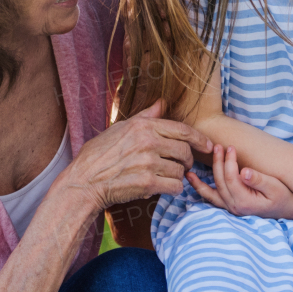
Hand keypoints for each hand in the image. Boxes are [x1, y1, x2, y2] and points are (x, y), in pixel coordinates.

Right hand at [63, 99, 212, 211]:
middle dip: (188, 160)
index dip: (199, 139)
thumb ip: (145, 116)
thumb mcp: (120, 128)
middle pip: (185, 151)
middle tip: (183, 165)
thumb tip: (162, 102)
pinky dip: (173, 189)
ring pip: (180, 170)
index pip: (182, 130)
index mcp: (144, 126)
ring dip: (178, 176)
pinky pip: (175, 186)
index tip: (208, 145)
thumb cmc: (99, 154)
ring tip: (167, 176)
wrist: (84, 182)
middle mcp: (148, 142)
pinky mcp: (148, 183)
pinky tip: (164, 187)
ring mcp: (149, 162)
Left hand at [188, 145, 292, 220]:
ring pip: (212, 192)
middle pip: (220, 182)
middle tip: (217, 146)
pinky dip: (202, 190)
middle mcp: (235, 207)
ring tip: (190, 169)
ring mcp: (231, 208)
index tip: (231, 147)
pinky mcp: (231, 206)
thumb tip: (244, 172)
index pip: (231, 178)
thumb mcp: (275, 187)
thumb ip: (259, 180)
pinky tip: (193, 181)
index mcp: (245, 202)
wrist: (289, 209)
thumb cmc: (284, 196)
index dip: (229, 161)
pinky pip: (212, 198)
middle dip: (218, 163)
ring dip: (200, 180)